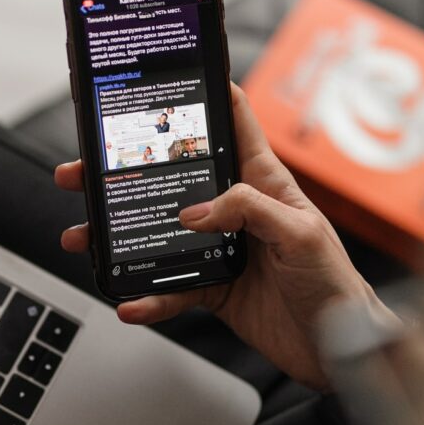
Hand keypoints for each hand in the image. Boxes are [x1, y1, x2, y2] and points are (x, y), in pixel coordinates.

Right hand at [55, 83, 391, 388]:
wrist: (339, 349)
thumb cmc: (335, 283)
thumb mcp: (301, 233)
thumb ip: (250, 210)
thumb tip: (195, 212)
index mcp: (263, 183)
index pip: (233, 124)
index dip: (206, 94)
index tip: (167, 75)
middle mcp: (235, 211)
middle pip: (172, 180)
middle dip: (125, 172)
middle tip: (84, 170)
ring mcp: (219, 249)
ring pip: (158, 235)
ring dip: (118, 237)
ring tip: (84, 238)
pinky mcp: (212, 288)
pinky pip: (170, 288)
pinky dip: (147, 296)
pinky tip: (129, 301)